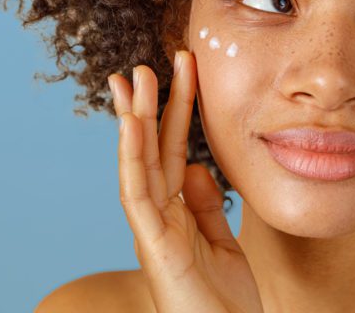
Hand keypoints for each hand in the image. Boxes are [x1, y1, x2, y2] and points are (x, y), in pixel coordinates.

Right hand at [107, 50, 263, 312]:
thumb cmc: (222, 298)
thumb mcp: (220, 241)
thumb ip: (206, 204)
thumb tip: (194, 166)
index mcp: (177, 211)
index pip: (172, 151)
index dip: (173, 113)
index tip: (177, 75)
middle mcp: (160, 215)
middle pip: (152, 150)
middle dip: (149, 106)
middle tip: (146, 65)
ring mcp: (153, 229)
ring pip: (138, 166)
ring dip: (134, 121)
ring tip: (132, 81)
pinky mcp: (155, 247)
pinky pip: (140, 196)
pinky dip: (133, 160)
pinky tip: (132, 126)